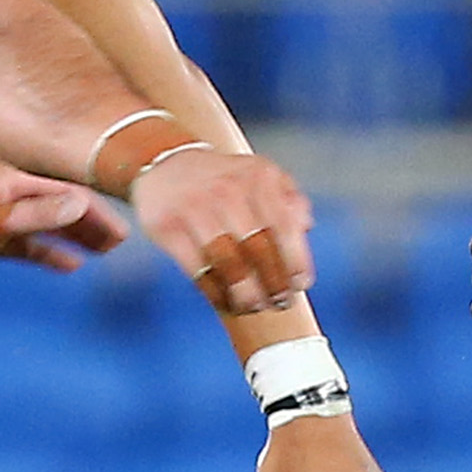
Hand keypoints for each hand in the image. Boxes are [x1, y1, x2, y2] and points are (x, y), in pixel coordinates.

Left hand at [0, 160, 127, 276]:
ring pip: (49, 223)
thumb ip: (37, 214)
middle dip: (93, 222)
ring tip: (104, 251)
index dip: (99, 212)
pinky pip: (29, 243)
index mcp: (15, 179)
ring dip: (76, 236)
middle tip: (121, 242)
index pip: (69, 192)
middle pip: (63, 204)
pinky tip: (69, 264)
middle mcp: (11, 192)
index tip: (123, 231)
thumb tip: (80, 205)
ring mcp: (1, 213)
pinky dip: (49, 251)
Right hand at [130, 148, 312, 314]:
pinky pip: (198, 271)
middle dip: (273, 284)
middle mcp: (228, 189)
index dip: (295, 262)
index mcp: (258, 177)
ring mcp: (195, 208)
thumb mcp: (260, 175)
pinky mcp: (168, 227)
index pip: (284, 227)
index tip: (300, 285)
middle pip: (258, 250)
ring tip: (253, 307)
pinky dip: (215, 293)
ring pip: (229, 265)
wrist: (165, 164)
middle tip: (279, 303)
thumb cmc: (225, 180)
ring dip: (245, 294)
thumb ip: (289, 198)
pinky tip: (225, 301)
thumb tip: (306, 227)